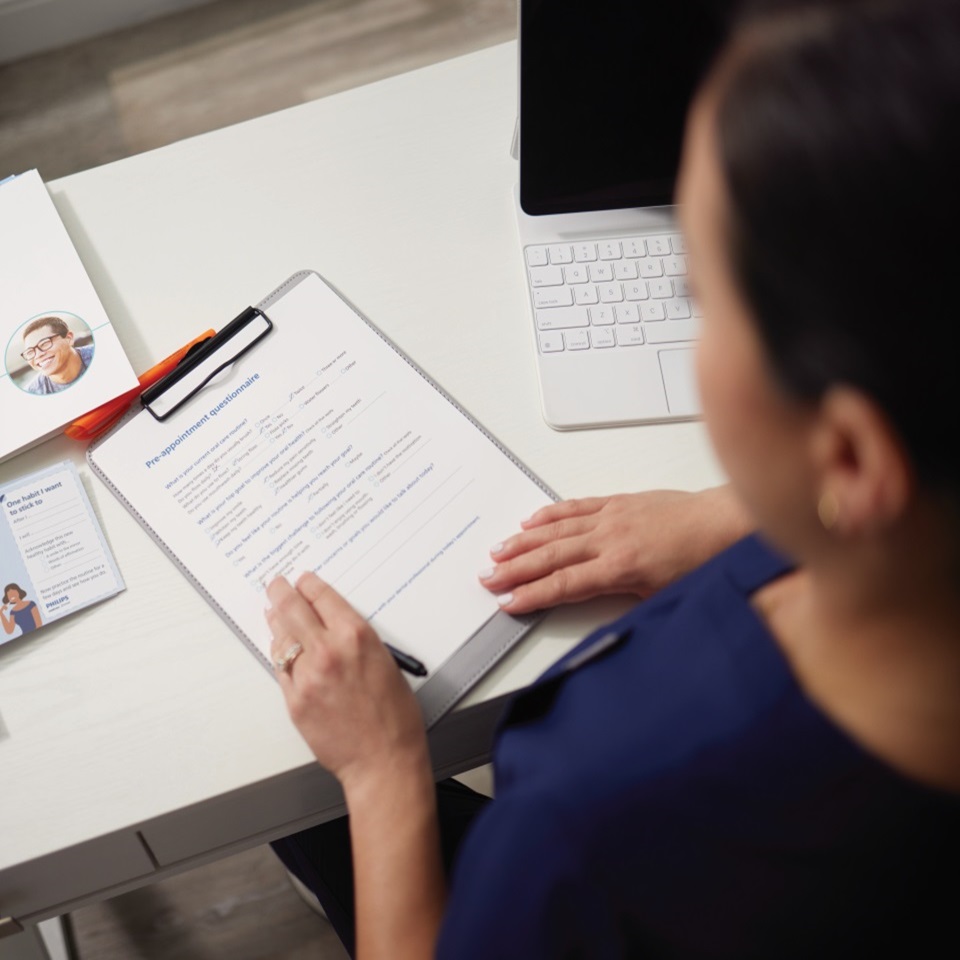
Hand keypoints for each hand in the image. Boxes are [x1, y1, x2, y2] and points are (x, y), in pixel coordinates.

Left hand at [265, 573, 428, 793]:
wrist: (383, 759)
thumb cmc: (394, 716)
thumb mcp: (385, 661)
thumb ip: (355, 641)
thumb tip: (333, 626)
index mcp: (356, 636)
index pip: (321, 596)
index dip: (308, 584)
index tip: (303, 580)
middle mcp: (329, 651)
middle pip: (292, 609)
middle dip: (280, 592)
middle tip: (275, 585)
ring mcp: (307, 676)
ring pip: (281, 639)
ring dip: (277, 623)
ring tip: (274, 613)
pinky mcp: (294, 700)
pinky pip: (280, 669)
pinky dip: (280, 655)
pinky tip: (280, 649)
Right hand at [479, 485, 751, 613]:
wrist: (724, 524)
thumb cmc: (702, 562)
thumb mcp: (663, 598)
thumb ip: (626, 607)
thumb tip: (598, 626)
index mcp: (620, 567)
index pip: (564, 584)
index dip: (532, 595)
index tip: (507, 602)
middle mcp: (609, 539)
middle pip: (551, 557)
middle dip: (515, 569)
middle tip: (487, 578)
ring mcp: (611, 517)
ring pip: (556, 530)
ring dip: (523, 542)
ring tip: (497, 551)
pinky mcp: (617, 503)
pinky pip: (575, 507)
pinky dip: (550, 514)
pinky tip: (531, 522)